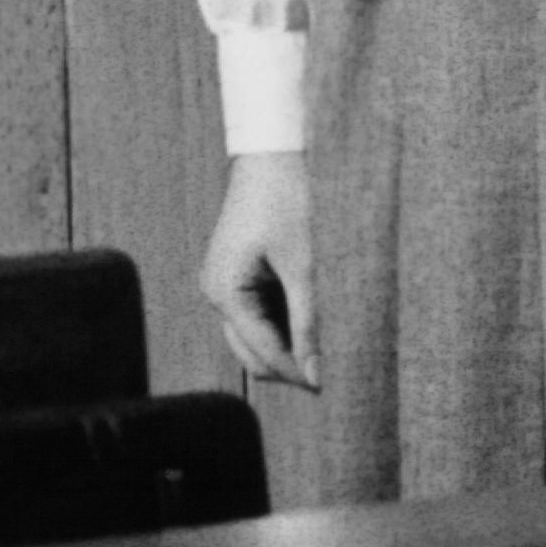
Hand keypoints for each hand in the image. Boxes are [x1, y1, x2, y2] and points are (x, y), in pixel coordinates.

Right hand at [200, 155, 319, 393]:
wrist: (269, 158)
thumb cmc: (286, 205)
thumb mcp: (302, 267)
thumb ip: (307, 323)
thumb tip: (314, 374)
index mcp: (225, 291)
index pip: (261, 351)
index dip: (295, 372)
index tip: (328, 388)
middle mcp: (215, 292)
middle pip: (250, 352)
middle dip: (287, 366)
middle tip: (329, 375)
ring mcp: (222, 285)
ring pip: (252, 337)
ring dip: (285, 347)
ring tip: (325, 349)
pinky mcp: (234, 277)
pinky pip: (255, 315)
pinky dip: (281, 326)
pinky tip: (310, 323)